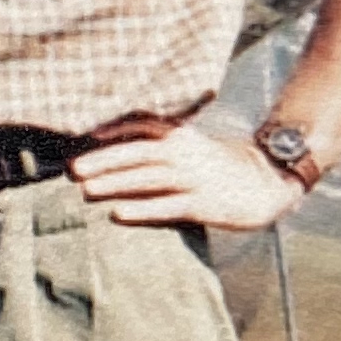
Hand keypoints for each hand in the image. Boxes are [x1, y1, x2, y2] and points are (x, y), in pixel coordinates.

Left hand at [70, 118, 303, 231]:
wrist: (268, 180)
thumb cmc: (221, 164)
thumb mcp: (193, 144)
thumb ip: (162, 142)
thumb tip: (118, 148)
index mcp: (181, 136)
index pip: (142, 125)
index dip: (112, 130)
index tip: (84, 138)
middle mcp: (185, 153)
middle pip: (137, 153)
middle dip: (103, 160)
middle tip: (72, 170)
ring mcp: (195, 179)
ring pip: (148, 179)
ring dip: (115, 184)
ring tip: (86, 190)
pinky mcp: (203, 204)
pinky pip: (167, 206)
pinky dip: (141, 210)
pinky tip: (117, 214)